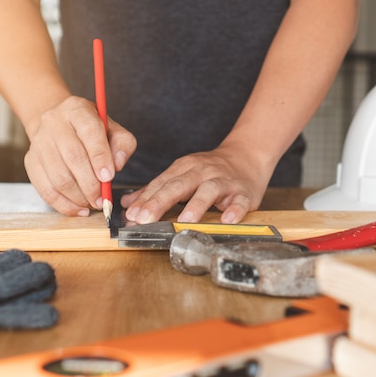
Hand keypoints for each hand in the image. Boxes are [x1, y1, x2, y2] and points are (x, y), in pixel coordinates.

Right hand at [24, 96, 136, 215]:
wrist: (58, 125)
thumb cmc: (90, 130)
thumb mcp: (112, 129)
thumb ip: (122, 144)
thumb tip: (117, 165)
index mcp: (77, 110)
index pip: (89, 131)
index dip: (100, 156)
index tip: (108, 177)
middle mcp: (54, 122)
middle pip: (73, 157)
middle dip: (90, 183)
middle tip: (102, 198)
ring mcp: (39, 141)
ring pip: (58, 176)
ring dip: (78, 196)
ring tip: (92, 204)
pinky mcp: (31, 160)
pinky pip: (45, 188)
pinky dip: (63, 204)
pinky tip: (78, 209)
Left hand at [122, 146, 272, 224]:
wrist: (247, 156)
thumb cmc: (211, 170)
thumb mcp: (182, 174)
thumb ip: (156, 190)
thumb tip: (128, 204)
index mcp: (184, 168)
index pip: (161, 183)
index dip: (145, 199)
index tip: (131, 214)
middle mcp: (202, 172)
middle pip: (179, 185)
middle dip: (160, 202)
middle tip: (145, 218)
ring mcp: (224, 181)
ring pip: (209, 191)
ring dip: (197, 205)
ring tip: (185, 220)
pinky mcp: (243, 192)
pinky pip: (239, 201)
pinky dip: (234, 210)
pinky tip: (227, 220)